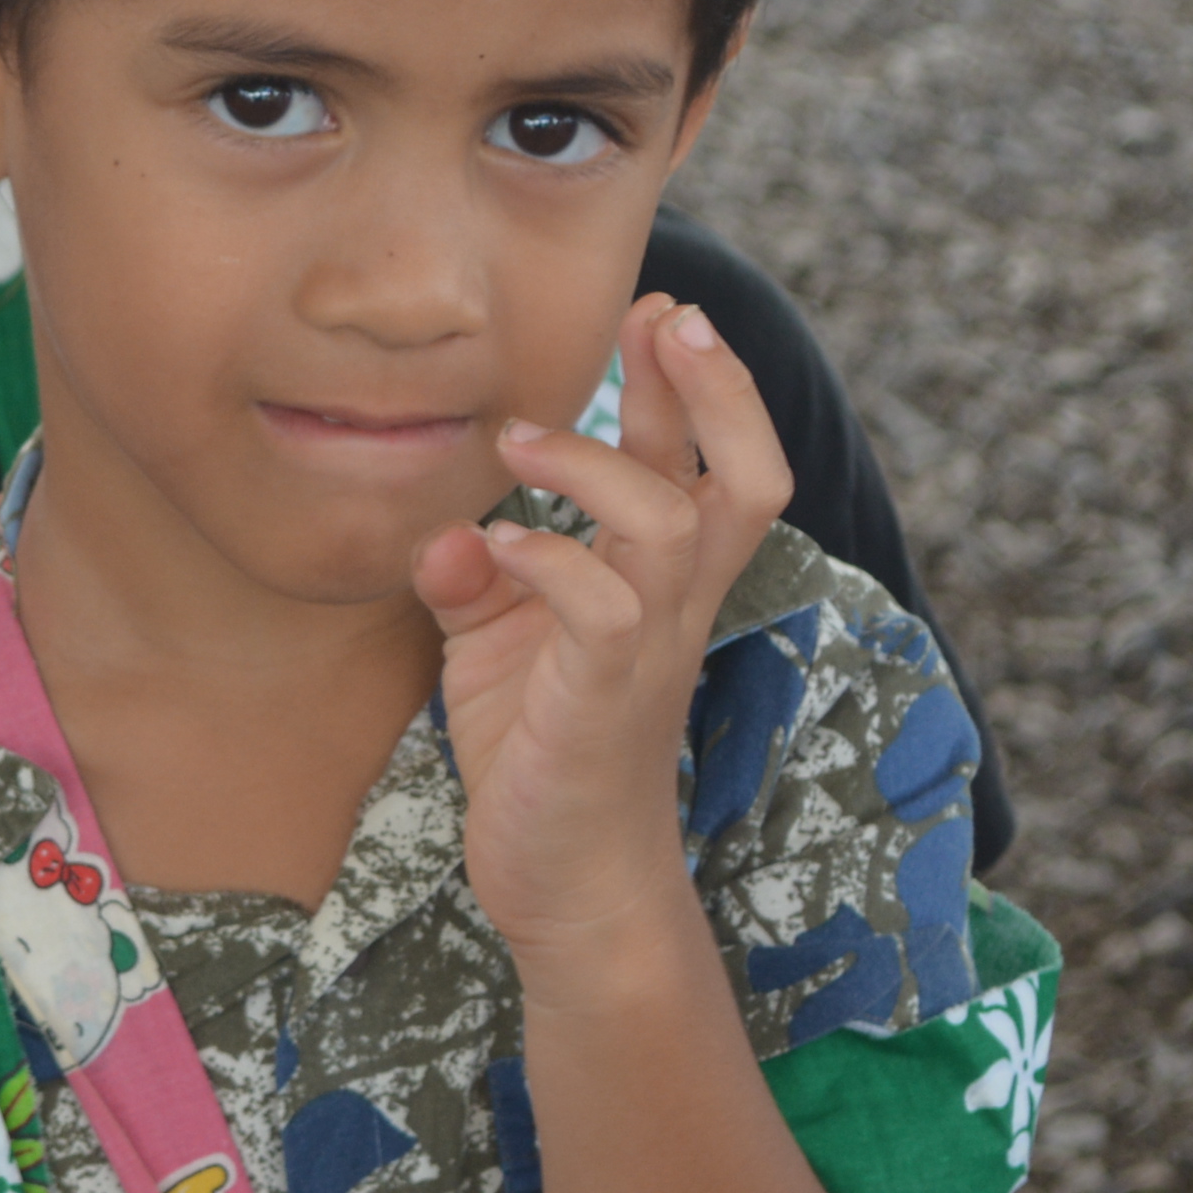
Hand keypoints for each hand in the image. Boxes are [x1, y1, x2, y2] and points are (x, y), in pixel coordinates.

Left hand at [414, 296, 789, 979]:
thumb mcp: (492, 646)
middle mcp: (672, 607)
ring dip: (598, 465)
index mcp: (656, 583)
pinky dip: (546, 561)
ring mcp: (648, 651)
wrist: (562, 882)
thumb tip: (447, 533)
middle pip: (746, 478)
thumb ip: (474, 577)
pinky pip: (600, 609)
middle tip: (669, 315)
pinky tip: (491, 546)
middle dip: (715, 390)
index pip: (697, 463)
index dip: (689, 385)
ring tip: (516, 437)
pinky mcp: (604, 700)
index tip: (660, 311)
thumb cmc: (537, 752)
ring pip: (678, 526)